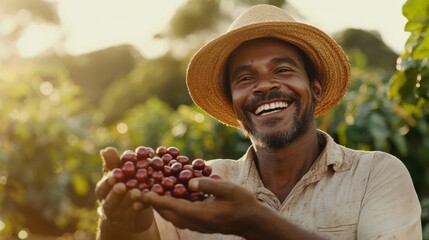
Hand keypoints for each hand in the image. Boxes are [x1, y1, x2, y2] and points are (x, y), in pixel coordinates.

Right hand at [95, 147, 153, 231]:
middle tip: (122, 186)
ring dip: (130, 199)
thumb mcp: (117, 172)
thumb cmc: (122, 182)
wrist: (129, 206)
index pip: (103, 187)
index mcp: (103, 190)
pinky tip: (145, 202)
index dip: (108, 182)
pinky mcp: (132, 219)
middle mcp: (108, 203)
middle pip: (110, 200)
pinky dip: (141, 207)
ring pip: (124, 206)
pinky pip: (137, 213)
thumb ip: (113, 162)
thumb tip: (106, 149)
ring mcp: (120, 213)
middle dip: (116, 193)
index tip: (113, 176)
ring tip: (137, 193)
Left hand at [143, 177, 263, 236]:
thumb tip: (188, 182)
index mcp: (203, 214)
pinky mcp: (198, 223)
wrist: (252, 221)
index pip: (175, 207)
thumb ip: (209, 185)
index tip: (143, 193)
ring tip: (147, 194)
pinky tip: (166, 197)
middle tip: (138, 192)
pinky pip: (178, 217)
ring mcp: (197, 225)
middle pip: (169, 214)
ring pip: (172, 217)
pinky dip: (168, 208)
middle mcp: (196, 222)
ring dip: (159, 207)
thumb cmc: (243, 203)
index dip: (158, 200)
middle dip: (152, 204)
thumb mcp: (230, 190)